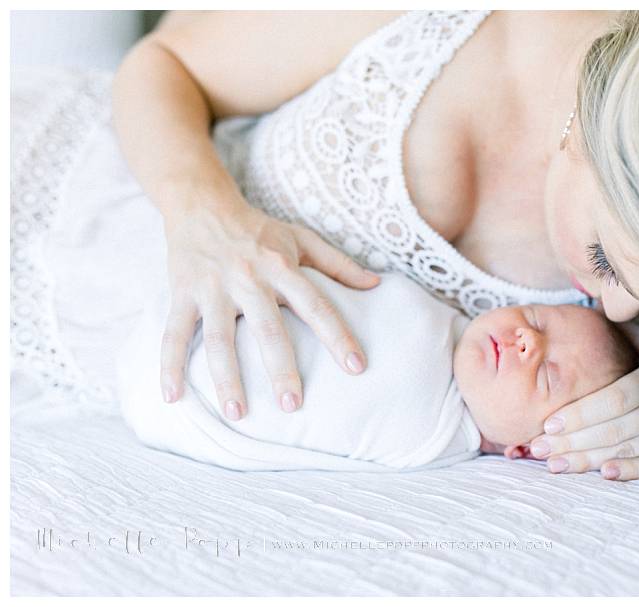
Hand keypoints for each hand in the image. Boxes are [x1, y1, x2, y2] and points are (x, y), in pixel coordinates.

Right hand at [159, 202, 380, 419]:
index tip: (357, 367)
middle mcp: (248, 278)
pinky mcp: (182, 293)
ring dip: (226, 379)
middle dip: (280, 369)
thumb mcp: (302, 238)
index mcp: (282, 267)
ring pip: (218, 339)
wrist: (201, 204)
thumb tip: (376, 285)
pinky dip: (169, 365)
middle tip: (292, 405)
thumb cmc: (258, 229)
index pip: (316, 305)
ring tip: (237, 414)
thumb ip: (339, 264)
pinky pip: (174, 333)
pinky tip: (173, 397)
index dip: (338, 336)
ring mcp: (212, 288)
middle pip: (267, 329)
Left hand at [529, 322, 638, 479]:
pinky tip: (607, 474)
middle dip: (571, 440)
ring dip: (590, 459)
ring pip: (630, 448)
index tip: (549, 422)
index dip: (580, 412)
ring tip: (556, 466)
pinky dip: (635, 470)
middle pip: (613, 426)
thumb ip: (635, 338)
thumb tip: (598, 313)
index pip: (612, 397)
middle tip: (537, 449)